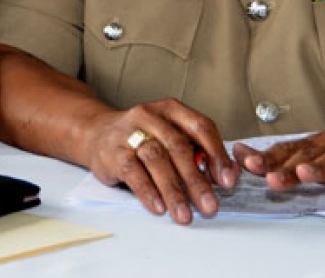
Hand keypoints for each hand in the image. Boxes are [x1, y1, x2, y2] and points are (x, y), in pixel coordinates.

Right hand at [84, 99, 237, 224]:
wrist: (97, 133)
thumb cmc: (143, 138)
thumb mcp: (170, 137)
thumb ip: (198, 152)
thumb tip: (227, 176)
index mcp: (171, 110)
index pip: (201, 127)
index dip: (217, 154)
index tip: (227, 181)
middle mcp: (150, 116)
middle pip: (179, 147)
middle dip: (197, 180)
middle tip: (209, 205)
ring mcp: (129, 132)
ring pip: (156, 159)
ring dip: (173, 190)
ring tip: (185, 214)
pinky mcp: (112, 151)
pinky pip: (132, 172)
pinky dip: (148, 191)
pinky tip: (159, 207)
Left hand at [232, 122, 324, 205]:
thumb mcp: (312, 149)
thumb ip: (278, 156)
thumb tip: (238, 154)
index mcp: (314, 148)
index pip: (286, 151)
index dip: (266, 158)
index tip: (246, 162)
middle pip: (307, 159)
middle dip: (287, 168)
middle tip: (269, 177)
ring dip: (320, 170)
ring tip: (305, 174)